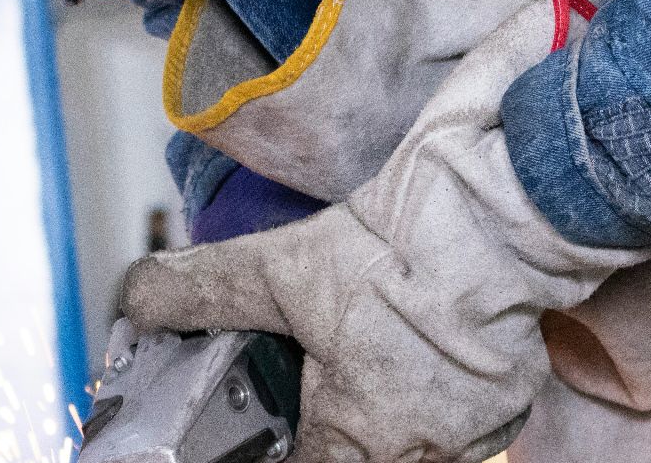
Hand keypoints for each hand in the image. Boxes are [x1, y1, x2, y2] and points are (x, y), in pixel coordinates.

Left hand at [121, 0, 650, 461]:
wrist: (501, 212)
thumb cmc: (401, 251)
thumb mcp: (279, 267)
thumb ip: (203, 292)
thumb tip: (136, 300)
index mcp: (361, 438)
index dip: (281, 449)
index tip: (274, 425)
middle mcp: (424, 450)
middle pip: (363, 459)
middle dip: (340, 426)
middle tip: (325, 378)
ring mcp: (478, 429)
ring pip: (418, 442)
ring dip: (393, 409)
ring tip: (375, 355)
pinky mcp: (514, 393)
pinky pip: (464, 412)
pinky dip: (440, 387)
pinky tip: (423, 342)